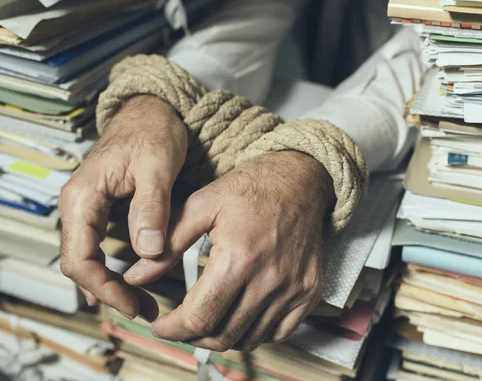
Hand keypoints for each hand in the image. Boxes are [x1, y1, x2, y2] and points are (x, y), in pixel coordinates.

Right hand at [59, 95, 187, 320]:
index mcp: (83, 197)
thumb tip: (148, 252)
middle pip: (79, 263)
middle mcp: (78, 205)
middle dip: (107, 292)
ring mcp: (87, 208)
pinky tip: (130, 282)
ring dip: (109, 284)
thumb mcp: (157, 167)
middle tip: (142, 311)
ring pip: (87, 257)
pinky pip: (97, 246)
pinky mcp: (101, 209)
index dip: (104, 287)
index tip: (133, 304)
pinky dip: (111, 269)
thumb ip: (151, 208)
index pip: (80, 258)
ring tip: (141, 303)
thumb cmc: (153, 132)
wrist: (151, 110)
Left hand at [122, 151, 334, 350]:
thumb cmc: (252, 187)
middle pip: (223, 335)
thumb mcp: (202, 204)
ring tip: (209, 319)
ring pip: (250, 339)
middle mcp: (270, 278)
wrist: (300, 179)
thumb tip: (136, 276)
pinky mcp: (309, 291)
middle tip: (181, 324)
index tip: (160, 325)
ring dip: (222, 337)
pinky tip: (242, 315)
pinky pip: (280, 332)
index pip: (199, 317)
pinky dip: (256, 332)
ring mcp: (294, 288)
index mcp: (239, 256)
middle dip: (192, 337)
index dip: (172, 329)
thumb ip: (168, 244)